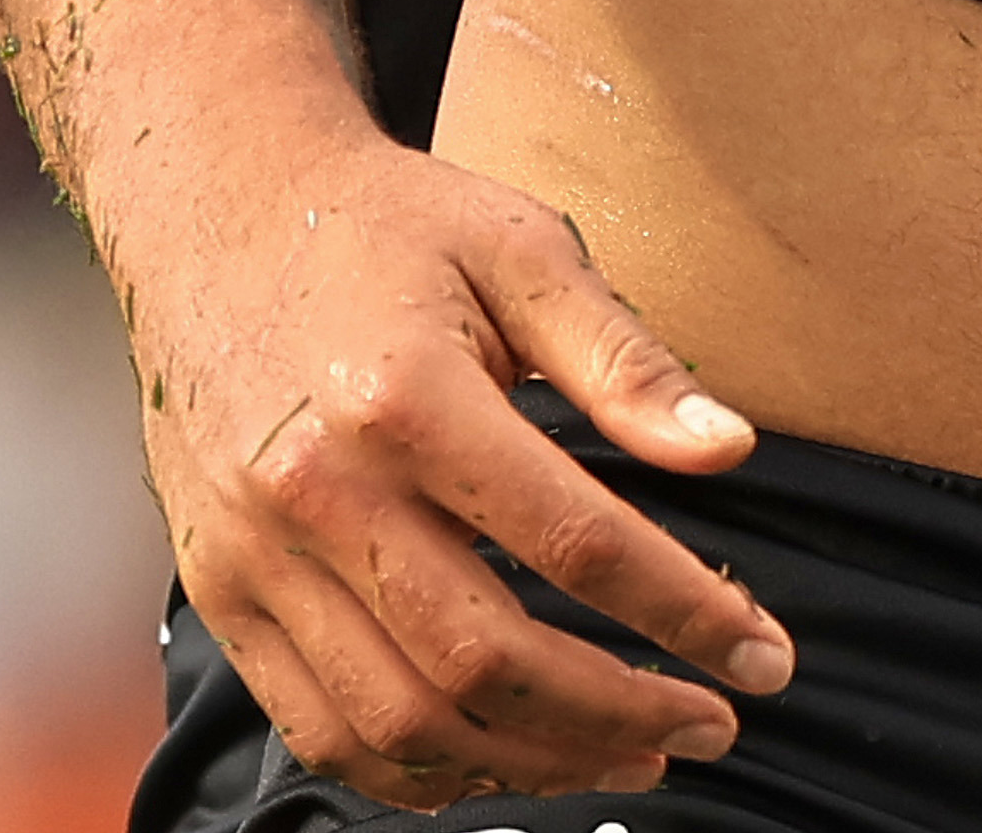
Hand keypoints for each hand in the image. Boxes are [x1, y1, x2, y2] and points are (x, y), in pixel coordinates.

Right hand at [119, 115, 792, 807]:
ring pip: (401, 717)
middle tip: (712, 722)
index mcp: (406, 397)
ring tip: (628, 751)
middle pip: (484, 657)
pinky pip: (318, 727)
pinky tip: (503, 759)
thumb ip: (625, 358)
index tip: (764, 655)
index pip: (575, 542)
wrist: (217, 210)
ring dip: (531, 761)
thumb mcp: (521, 246)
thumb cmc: (385, 225)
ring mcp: (256, 554)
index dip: (685, 613)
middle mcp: (317, 490)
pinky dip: (417, 772)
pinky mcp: (221, 593)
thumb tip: (730, 448)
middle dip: (619, 711)